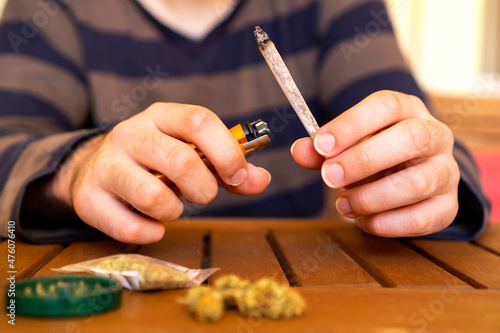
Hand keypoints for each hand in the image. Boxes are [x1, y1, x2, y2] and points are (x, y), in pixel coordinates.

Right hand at [51, 103, 270, 243]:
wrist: (94, 167)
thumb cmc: (155, 160)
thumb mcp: (192, 153)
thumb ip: (229, 167)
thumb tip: (260, 180)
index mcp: (161, 116)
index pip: (198, 120)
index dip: (226, 151)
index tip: (236, 175)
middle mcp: (130, 133)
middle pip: (181, 160)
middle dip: (204, 189)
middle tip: (203, 195)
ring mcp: (106, 165)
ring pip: (153, 196)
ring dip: (175, 211)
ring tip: (171, 206)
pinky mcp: (89, 198)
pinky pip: (130, 227)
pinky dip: (150, 232)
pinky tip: (151, 223)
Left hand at [291, 91, 459, 236]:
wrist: (414, 176)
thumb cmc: (377, 155)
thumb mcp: (350, 145)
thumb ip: (324, 148)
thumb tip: (300, 150)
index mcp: (409, 111)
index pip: (386, 105)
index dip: (351, 124)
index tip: (320, 145)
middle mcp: (435, 136)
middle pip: (410, 138)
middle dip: (363, 160)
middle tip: (330, 177)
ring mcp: (446, 173)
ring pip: (416, 184)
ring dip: (370, 198)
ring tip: (343, 205)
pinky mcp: (448, 207)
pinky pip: (420, 219)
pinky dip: (384, 224)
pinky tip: (363, 220)